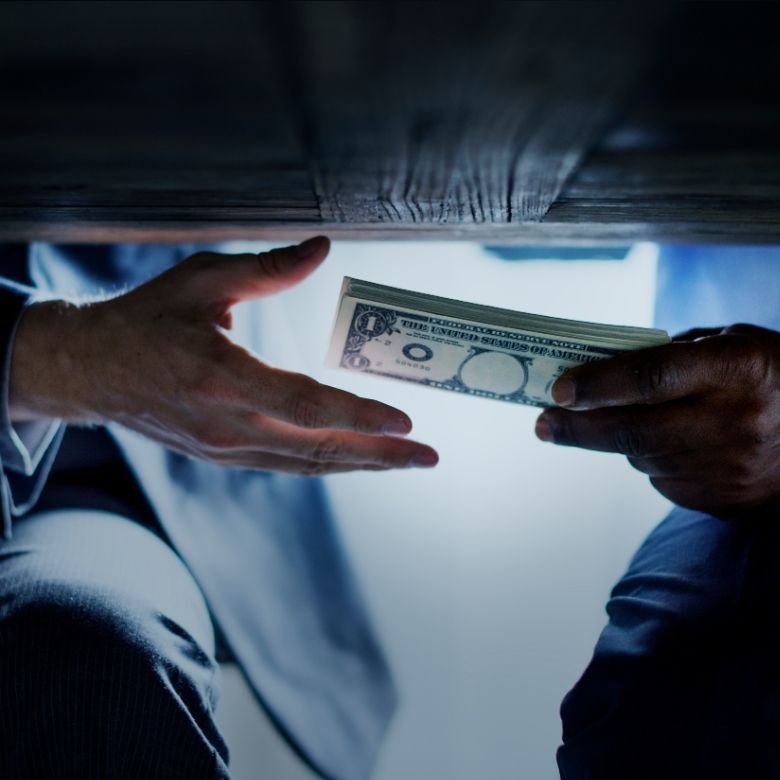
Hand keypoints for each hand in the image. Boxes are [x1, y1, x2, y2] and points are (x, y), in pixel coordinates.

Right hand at [10, 237, 438, 474]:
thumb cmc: (147, 318)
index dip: (358, 416)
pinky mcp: (223, 456)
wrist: (91, 371)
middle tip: (428, 456)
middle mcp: (227, 424)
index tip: (406, 422)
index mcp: (223, 377)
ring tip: (405, 461)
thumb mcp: (202, 279)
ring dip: (360, 465)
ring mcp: (224, 448)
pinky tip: (357, 457)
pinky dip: (328, 462)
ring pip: (306, 464)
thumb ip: (269, 268)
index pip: (304, 404)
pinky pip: (287, 465)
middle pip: (317, 448)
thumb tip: (324, 248)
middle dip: (379, 455)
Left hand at [534, 324, 779, 515]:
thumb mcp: (734, 343)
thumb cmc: (770, 376)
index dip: (599, 385)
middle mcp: (734, 422)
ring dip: (620, 441)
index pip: (652, 377)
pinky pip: (664, 482)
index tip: (558, 390)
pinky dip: (654, 461)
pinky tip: (672, 445)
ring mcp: (731, 468)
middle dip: (576, 429)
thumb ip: (675, 354)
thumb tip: (605, 371)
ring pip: (642, 457)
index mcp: (737, 369)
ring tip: (625, 422)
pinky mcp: (727, 501)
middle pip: (633, 431)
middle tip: (541, 425)